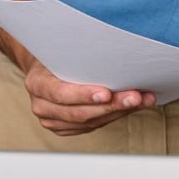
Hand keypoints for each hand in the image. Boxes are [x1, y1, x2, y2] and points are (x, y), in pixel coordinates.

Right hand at [22, 58, 155, 135]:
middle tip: (134, 97)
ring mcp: (53, 120)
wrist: (47, 68)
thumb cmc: (59, 56)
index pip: (60, 93)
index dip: (83, 95)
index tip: (106, 93)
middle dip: (111, 105)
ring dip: (119, 112)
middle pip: (80, 112)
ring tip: (142, 100)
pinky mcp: (66, 128)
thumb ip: (80, 56)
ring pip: (90, 122)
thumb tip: (115, 53)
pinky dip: (115, 116)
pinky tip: (131, 107)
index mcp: (37, 84)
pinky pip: (94, 126)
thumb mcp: (63, 50)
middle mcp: (42, 106)